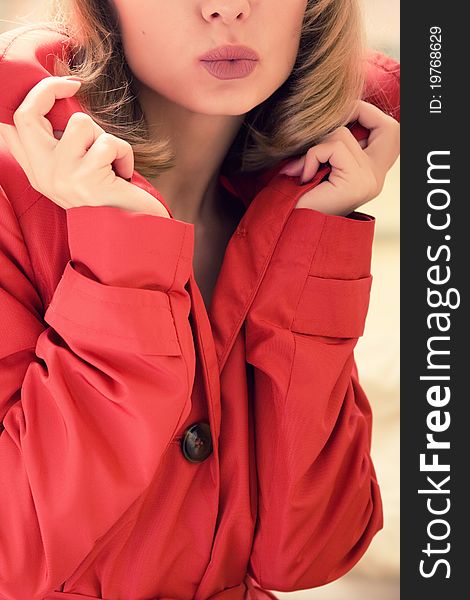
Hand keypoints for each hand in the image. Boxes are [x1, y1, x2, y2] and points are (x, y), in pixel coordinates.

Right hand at [0, 76, 169, 216]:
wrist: (131, 234)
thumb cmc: (109, 199)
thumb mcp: (77, 172)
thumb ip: (61, 144)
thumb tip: (60, 99)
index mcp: (37, 172)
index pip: (13, 126)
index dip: (32, 97)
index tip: (59, 87)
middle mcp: (43, 175)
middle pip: (27, 114)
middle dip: (50, 89)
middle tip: (74, 86)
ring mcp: (63, 177)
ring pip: (82, 124)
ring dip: (105, 137)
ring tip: (111, 162)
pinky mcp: (88, 180)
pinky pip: (110, 144)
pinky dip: (125, 153)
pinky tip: (124, 174)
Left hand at [279, 100, 399, 215]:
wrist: (292, 228)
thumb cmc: (300, 196)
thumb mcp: (322, 163)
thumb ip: (334, 142)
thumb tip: (333, 111)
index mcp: (374, 173)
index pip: (390, 131)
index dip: (368, 114)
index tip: (340, 118)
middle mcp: (377, 177)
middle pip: (388, 127)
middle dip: (357, 114)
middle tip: (327, 128)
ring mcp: (370, 180)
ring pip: (343, 134)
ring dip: (316, 147)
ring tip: (304, 169)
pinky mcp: (356, 181)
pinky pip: (332, 146)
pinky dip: (311, 156)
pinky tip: (303, 176)